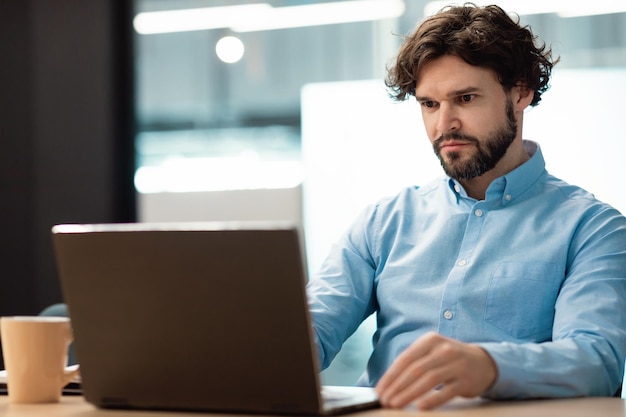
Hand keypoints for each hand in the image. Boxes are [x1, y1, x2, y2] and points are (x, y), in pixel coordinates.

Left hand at [375, 332, 496, 409]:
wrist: (483, 362)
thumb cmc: (449, 359)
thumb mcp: (432, 351)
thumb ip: (413, 362)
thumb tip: (389, 382)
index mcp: (430, 340)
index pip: (405, 359)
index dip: (390, 376)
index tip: (380, 390)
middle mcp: (443, 350)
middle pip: (415, 369)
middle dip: (397, 387)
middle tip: (385, 400)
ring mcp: (456, 364)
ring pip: (429, 380)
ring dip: (409, 394)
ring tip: (396, 404)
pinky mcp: (466, 380)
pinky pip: (447, 391)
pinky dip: (433, 399)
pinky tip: (420, 407)